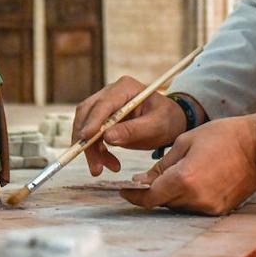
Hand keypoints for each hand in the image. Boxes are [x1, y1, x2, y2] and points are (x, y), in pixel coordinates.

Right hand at [72, 76, 187, 175]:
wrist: (170, 123)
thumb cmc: (166, 120)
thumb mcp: (156, 126)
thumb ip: (133, 130)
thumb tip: (107, 137)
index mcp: (125, 87)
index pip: (104, 103)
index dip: (93, 120)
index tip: (85, 137)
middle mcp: (110, 92)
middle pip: (88, 113)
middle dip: (86, 140)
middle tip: (95, 165)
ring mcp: (105, 105)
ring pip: (85, 125)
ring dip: (89, 149)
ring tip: (101, 169)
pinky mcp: (102, 119)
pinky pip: (90, 135)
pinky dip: (95, 150)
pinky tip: (107, 163)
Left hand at [121, 113, 255, 214]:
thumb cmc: (222, 136)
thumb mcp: (185, 141)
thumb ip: (161, 165)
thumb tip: (142, 181)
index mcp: (184, 179)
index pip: (149, 197)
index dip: (133, 195)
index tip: (123, 190)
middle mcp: (196, 198)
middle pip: (163, 202)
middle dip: (152, 191)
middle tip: (144, 178)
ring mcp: (210, 207)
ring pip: (178, 205)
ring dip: (170, 193)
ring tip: (172, 174)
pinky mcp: (220, 210)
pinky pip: (194, 206)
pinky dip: (187, 196)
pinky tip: (191, 179)